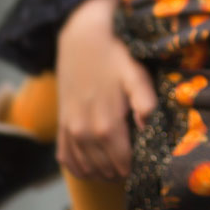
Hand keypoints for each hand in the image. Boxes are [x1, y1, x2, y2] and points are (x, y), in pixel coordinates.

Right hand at [55, 0, 156, 179]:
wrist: (82, 37)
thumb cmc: (115, 55)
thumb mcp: (137, 74)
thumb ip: (146, 102)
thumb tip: (148, 128)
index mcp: (106, 125)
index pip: (123, 163)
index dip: (136, 166)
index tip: (146, 159)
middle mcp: (84, 133)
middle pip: (105, 169)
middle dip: (121, 170)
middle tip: (135, 161)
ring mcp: (70, 130)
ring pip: (85, 167)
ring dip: (102, 171)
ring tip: (117, 165)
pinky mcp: (61, 124)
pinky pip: (66, 158)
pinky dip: (80, 166)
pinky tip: (93, 162)